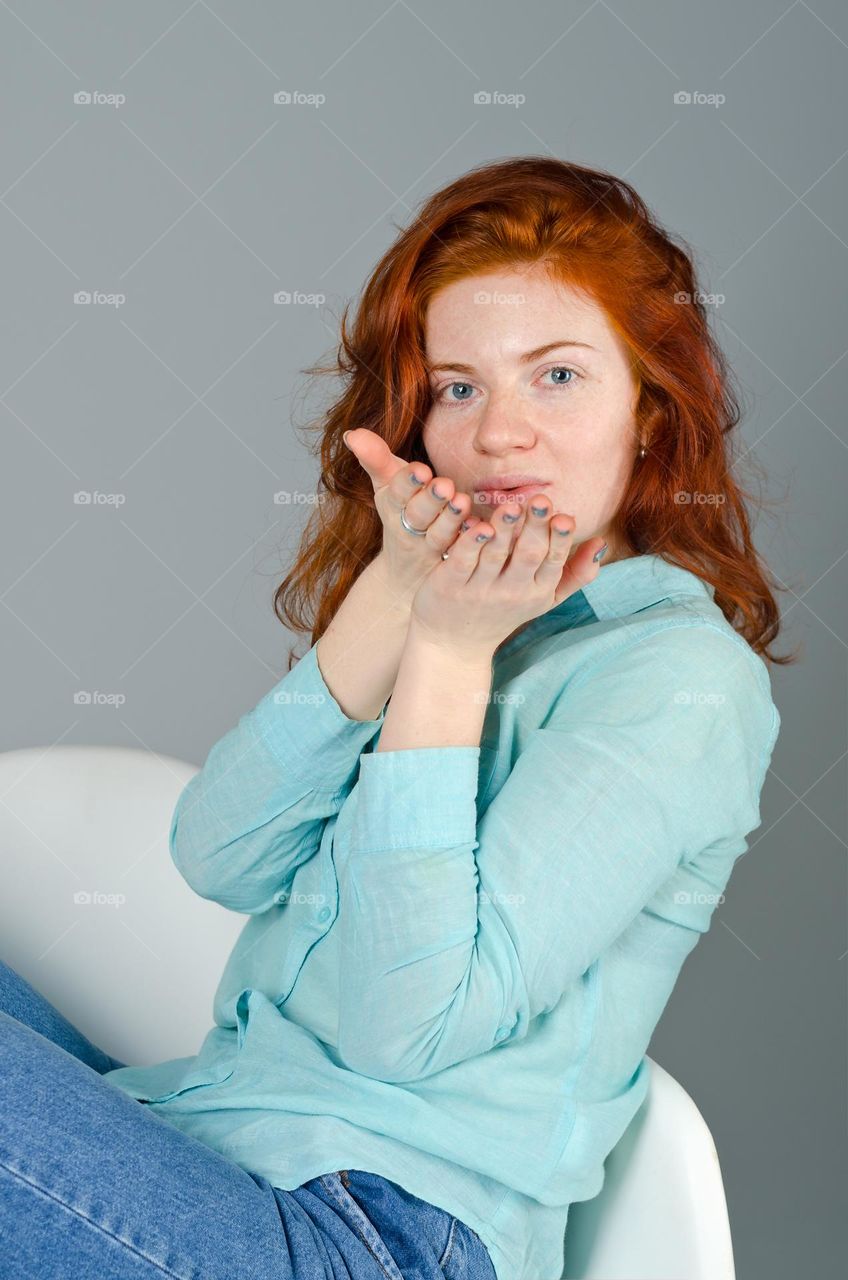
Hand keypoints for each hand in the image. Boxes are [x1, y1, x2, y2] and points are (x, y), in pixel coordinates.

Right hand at [343, 428, 481, 596]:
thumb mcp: (386, 486)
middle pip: (417, 514)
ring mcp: (429, 548)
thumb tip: (352, 433)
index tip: (421, 470)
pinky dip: (472, 541)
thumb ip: (375, 459)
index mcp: (392, 505)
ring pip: (440, 535)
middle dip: (430, 499)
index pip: (396, 492)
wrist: (404, 575)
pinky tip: (484, 529)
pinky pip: (461, 554)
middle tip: (445, 486)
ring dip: (452, 518)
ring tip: (463, 502)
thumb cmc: (400, 514)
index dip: (408, 482)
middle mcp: (408, 528)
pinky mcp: (449, 564)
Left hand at [408, 493, 606, 657]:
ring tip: (512, 506)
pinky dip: (472, 543)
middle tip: (541, 499)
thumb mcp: (544, 598)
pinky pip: (463, 561)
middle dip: (536, 528)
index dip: (560, 540)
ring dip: (506, 530)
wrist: (456, 644)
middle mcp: (512, 592)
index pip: (554, 561)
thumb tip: (602, 542)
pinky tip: (478, 525)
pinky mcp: (450, 586)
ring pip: (496, 556)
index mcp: (538, 591)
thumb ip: (576, 573)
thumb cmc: (505, 612)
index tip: (565, 517)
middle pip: (528, 555)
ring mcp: (480, 590)